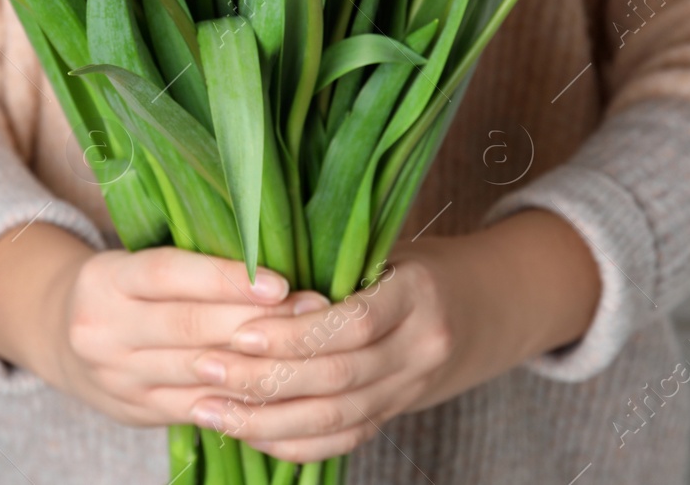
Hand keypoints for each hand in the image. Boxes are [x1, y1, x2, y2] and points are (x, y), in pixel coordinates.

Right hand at [0, 223, 326, 426]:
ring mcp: (117, 377)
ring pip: (200, 373)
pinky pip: (199, 408)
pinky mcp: (135, 410)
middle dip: (258, 322)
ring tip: (309, 348)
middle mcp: (103, 330)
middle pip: (190, 328)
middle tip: (314, 312)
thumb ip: (193, 260)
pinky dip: (242, 397)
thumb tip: (274, 253)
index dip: (225, 279)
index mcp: (105, 280)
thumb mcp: (138, 260)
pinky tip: (279, 385)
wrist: (58, 333)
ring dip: (260, 362)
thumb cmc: (123, 285)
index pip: (168, 275)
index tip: (280, 281)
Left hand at [186, 210, 601, 462]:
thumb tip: (247, 257)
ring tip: (208, 408)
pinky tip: (244, 433)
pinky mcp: (394, 415)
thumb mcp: (388, 245)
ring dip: (265, 421)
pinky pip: (341, 441)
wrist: (485, 309)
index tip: (238, 331)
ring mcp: (410, 390)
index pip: (354, 323)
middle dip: (264, 380)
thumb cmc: (416, 264)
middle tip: (205, 368)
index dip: (294, 333)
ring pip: (335, 419)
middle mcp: (421, 349)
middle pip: (338, 378)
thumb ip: (332, 258)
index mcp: (418, 294)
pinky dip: (291, 443)